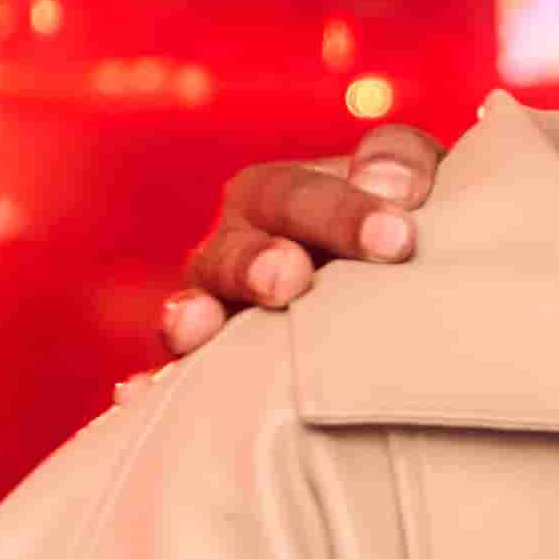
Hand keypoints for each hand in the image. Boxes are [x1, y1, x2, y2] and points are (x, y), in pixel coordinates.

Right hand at [165, 130, 443, 357]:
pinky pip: (169, 377)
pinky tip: (136, 395)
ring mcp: (218, 309)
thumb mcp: (423, 186)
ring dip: (195, 314)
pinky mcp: (207, 371)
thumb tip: (388, 185)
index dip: (341, 212)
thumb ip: (404, 162)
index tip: (396, 240)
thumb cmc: (411, 234)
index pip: (296, 194)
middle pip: (232, 250)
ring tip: (200, 328)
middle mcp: (238, 247)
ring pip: (194, 306)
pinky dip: (152, 382)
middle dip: (258, 262)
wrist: (405, 295)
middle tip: (290, 279)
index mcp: (282, 197)